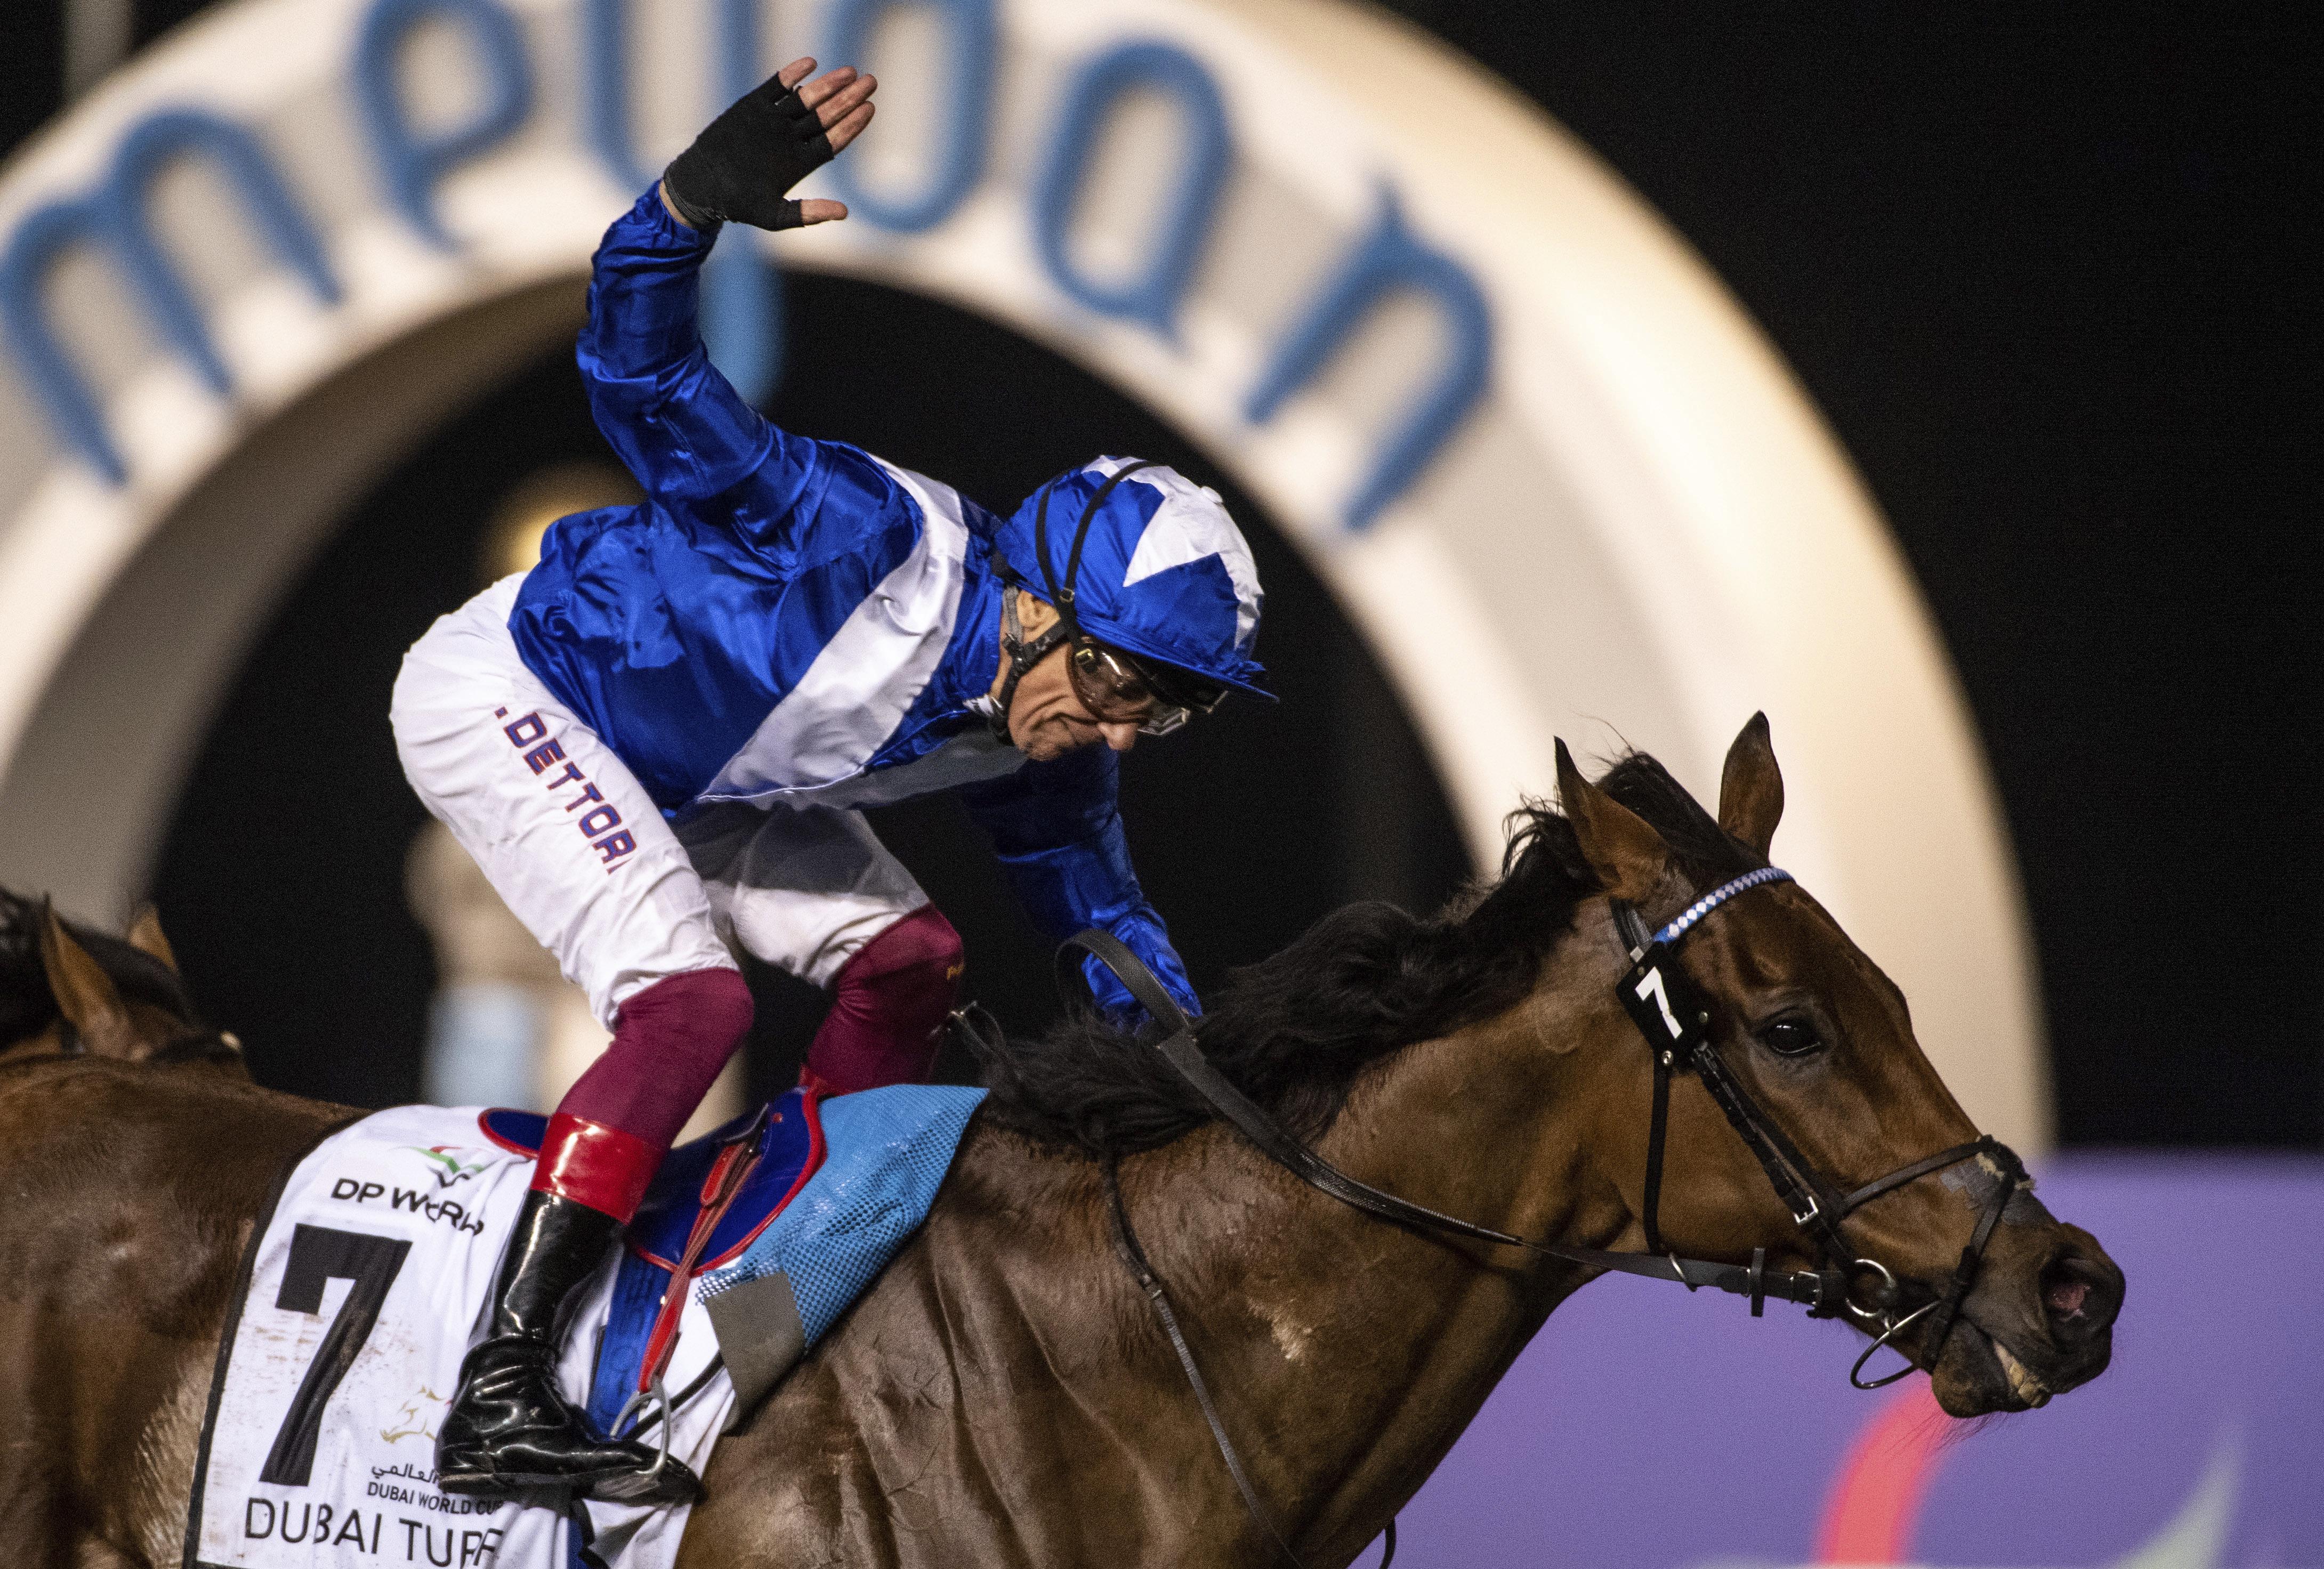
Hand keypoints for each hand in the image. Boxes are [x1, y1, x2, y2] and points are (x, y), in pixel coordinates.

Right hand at [660, 57, 877, 230]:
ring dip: (828, 84)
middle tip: (871, 82)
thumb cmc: (739, 205)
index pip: (834, 140)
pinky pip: (776, 86)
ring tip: (849, 72)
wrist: (702, 185)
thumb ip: (809, 214)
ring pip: (807, 98)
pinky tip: (810, 64)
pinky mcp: (753, 106)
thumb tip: (844, 213)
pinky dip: (792, 75)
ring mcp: (774, 120)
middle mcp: (792, 138)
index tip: (869, 109)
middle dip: (849, 99)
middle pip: (827, 115)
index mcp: (802, 162)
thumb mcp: (776, 216)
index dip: (853, 125)